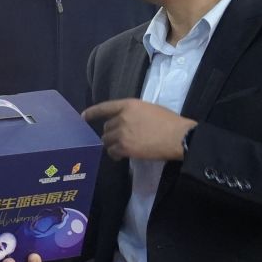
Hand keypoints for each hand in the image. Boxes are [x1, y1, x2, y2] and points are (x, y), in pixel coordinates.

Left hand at [82, 98, 196, 161]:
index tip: (83, 116)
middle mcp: (121, 117)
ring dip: (112, 144)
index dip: (92, 112)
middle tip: (121, 139)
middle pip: (106, 127)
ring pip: (107, 140)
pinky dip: (115, 155)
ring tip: (121, 148)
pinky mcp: (125, 147)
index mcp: (128, 105)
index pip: (105, 107)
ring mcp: (122, 133)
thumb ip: (134, 113)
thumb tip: (127, 121)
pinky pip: (112, 152)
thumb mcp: (149, 109)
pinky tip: (120, 156)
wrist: (178, 136)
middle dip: (111, 133)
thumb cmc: (169, 121)